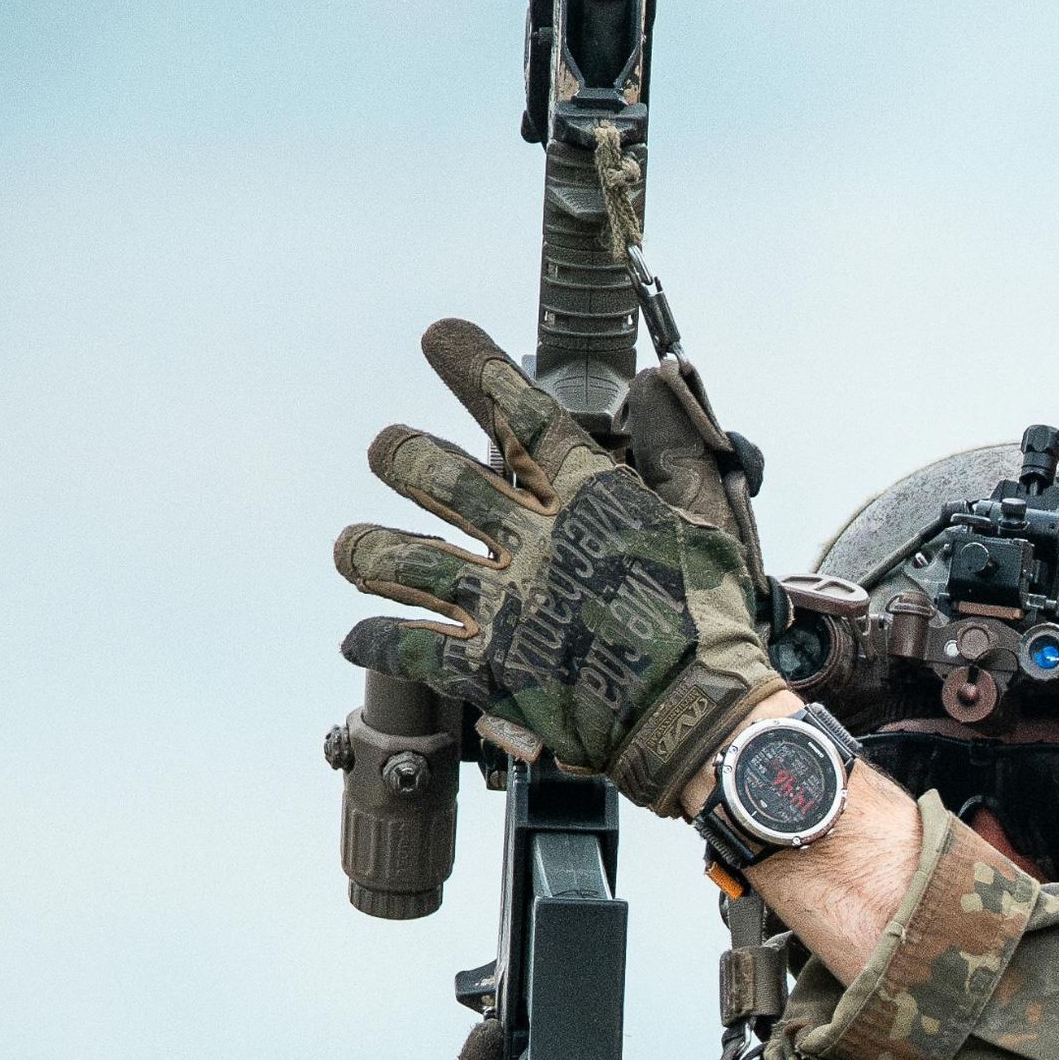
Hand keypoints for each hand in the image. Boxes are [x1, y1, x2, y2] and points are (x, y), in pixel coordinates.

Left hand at [335, 318, 780, 815]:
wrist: (695, 721)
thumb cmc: (710, 628)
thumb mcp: (709, 524)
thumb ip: (676, 452)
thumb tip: (654, 382)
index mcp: (590, 497)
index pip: (520, 414)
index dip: (473, 369)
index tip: (437, 338)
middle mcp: (536, 542)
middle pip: (444, 479)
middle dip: (403, 456)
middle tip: (383, 449)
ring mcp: (509, 607)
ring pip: (412, 562)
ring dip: (370, 550)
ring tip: (348, 547)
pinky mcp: (494, 672)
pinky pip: (417, 653)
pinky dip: (380, 643)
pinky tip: (354, 638)